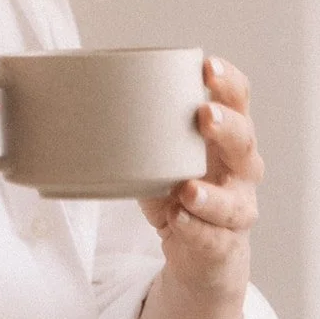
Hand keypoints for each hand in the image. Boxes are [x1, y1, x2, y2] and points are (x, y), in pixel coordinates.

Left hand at [139, 56, 262, 300]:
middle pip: (245, 143)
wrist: (198, 252)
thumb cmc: (178, 189)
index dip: (229, 82)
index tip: (207, 66)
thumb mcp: (161, 154)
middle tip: (203, 115)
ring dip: (211, 195)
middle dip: (227, 127)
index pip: (239, 101)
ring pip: (235, 201)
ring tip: (188, 188)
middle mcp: (240, 170)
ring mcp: (236, 209)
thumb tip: (74, 90)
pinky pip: (214, 238)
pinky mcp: (223, 245)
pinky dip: (196, 229)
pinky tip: (180, 220)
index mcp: (226, 136)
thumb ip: (136, 127)